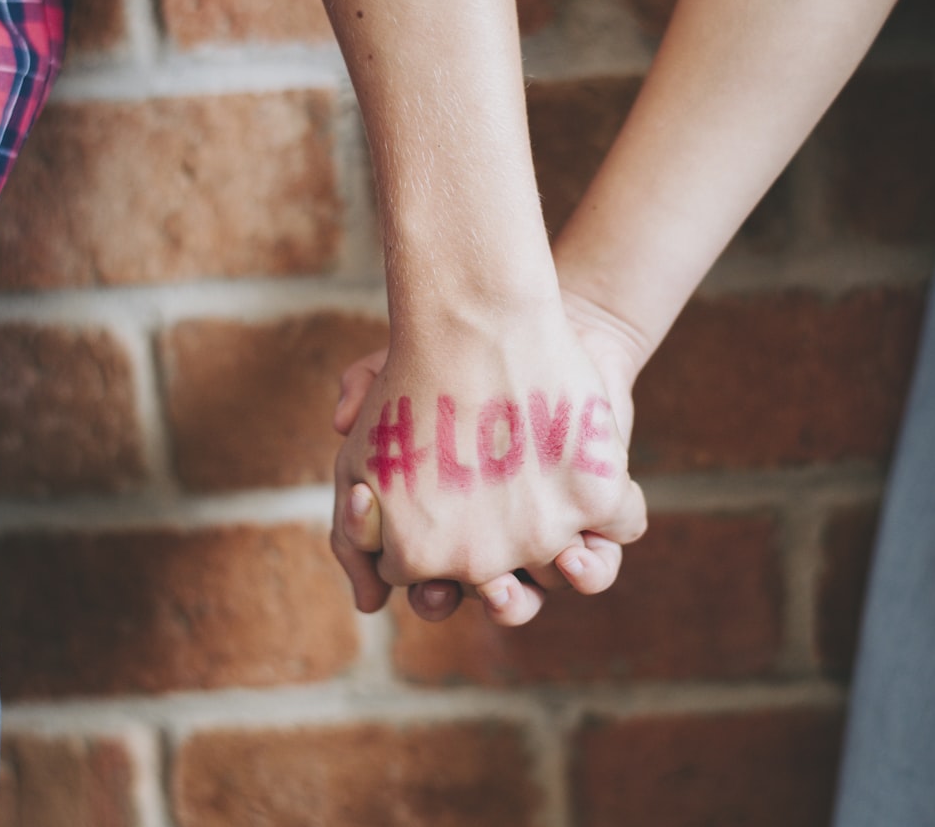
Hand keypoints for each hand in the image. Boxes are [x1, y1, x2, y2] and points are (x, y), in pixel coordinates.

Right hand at [330, 310, 645, 625]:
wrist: (534, 331)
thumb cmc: (455, 355)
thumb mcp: (405, 361)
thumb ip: (362, 386)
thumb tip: (339, 420)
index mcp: (437, 528)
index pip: (424, 583)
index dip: (423, 590)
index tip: (418, 579)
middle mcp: (492, 541)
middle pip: (488, 601)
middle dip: (489, 604)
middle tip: (488, 590)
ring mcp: (544, 533)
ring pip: (538, 593)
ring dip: (530, 599)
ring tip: (527, 578)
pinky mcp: (592, 516)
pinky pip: (594, 565)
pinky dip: (589, 568)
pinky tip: (579, 552)